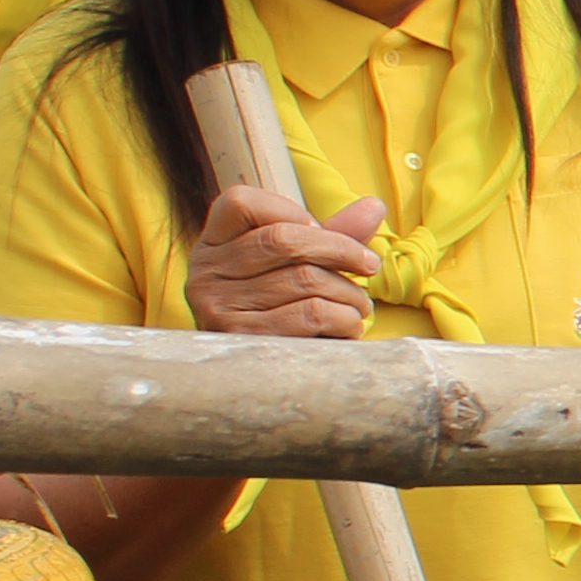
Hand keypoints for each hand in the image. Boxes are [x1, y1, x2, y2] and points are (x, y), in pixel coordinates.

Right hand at [186, 182, 387, 338]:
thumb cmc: (286, 310)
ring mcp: (217, 308)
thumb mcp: (298, 266)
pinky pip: (310, 314)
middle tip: (369, 266)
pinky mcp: (243, 340)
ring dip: (349, 292)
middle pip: (283, 240)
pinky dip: (343, 318)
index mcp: (211, 245)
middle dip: (341, 249)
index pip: (240, 202)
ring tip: (360, 305)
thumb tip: (375, 205)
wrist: (263, 379)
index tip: (325, 230)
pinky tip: (349, 326)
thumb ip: (331, 234)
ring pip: (304, 279)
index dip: (293, 211)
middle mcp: (205, 274)